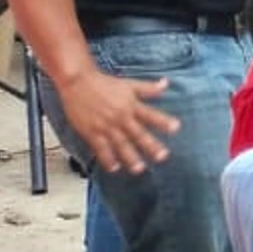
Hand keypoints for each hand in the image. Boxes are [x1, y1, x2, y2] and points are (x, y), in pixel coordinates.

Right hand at [58, 67, 179, 174]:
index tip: (176, 128)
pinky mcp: (92, 132)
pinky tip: (114, 167)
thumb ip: (148, 88)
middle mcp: (120, 117)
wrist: (77, 82)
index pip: (151, 115)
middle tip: (162, 156)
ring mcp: (106, 126)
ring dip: (130, 157)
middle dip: (151, 146)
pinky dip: (107, 158)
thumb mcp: (129, 84)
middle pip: (138, 133)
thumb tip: (166, 84)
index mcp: (131, 105)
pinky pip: (101, 148)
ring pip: (121, 144)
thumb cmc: (103, 83)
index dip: (164, 121)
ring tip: (139, 168)